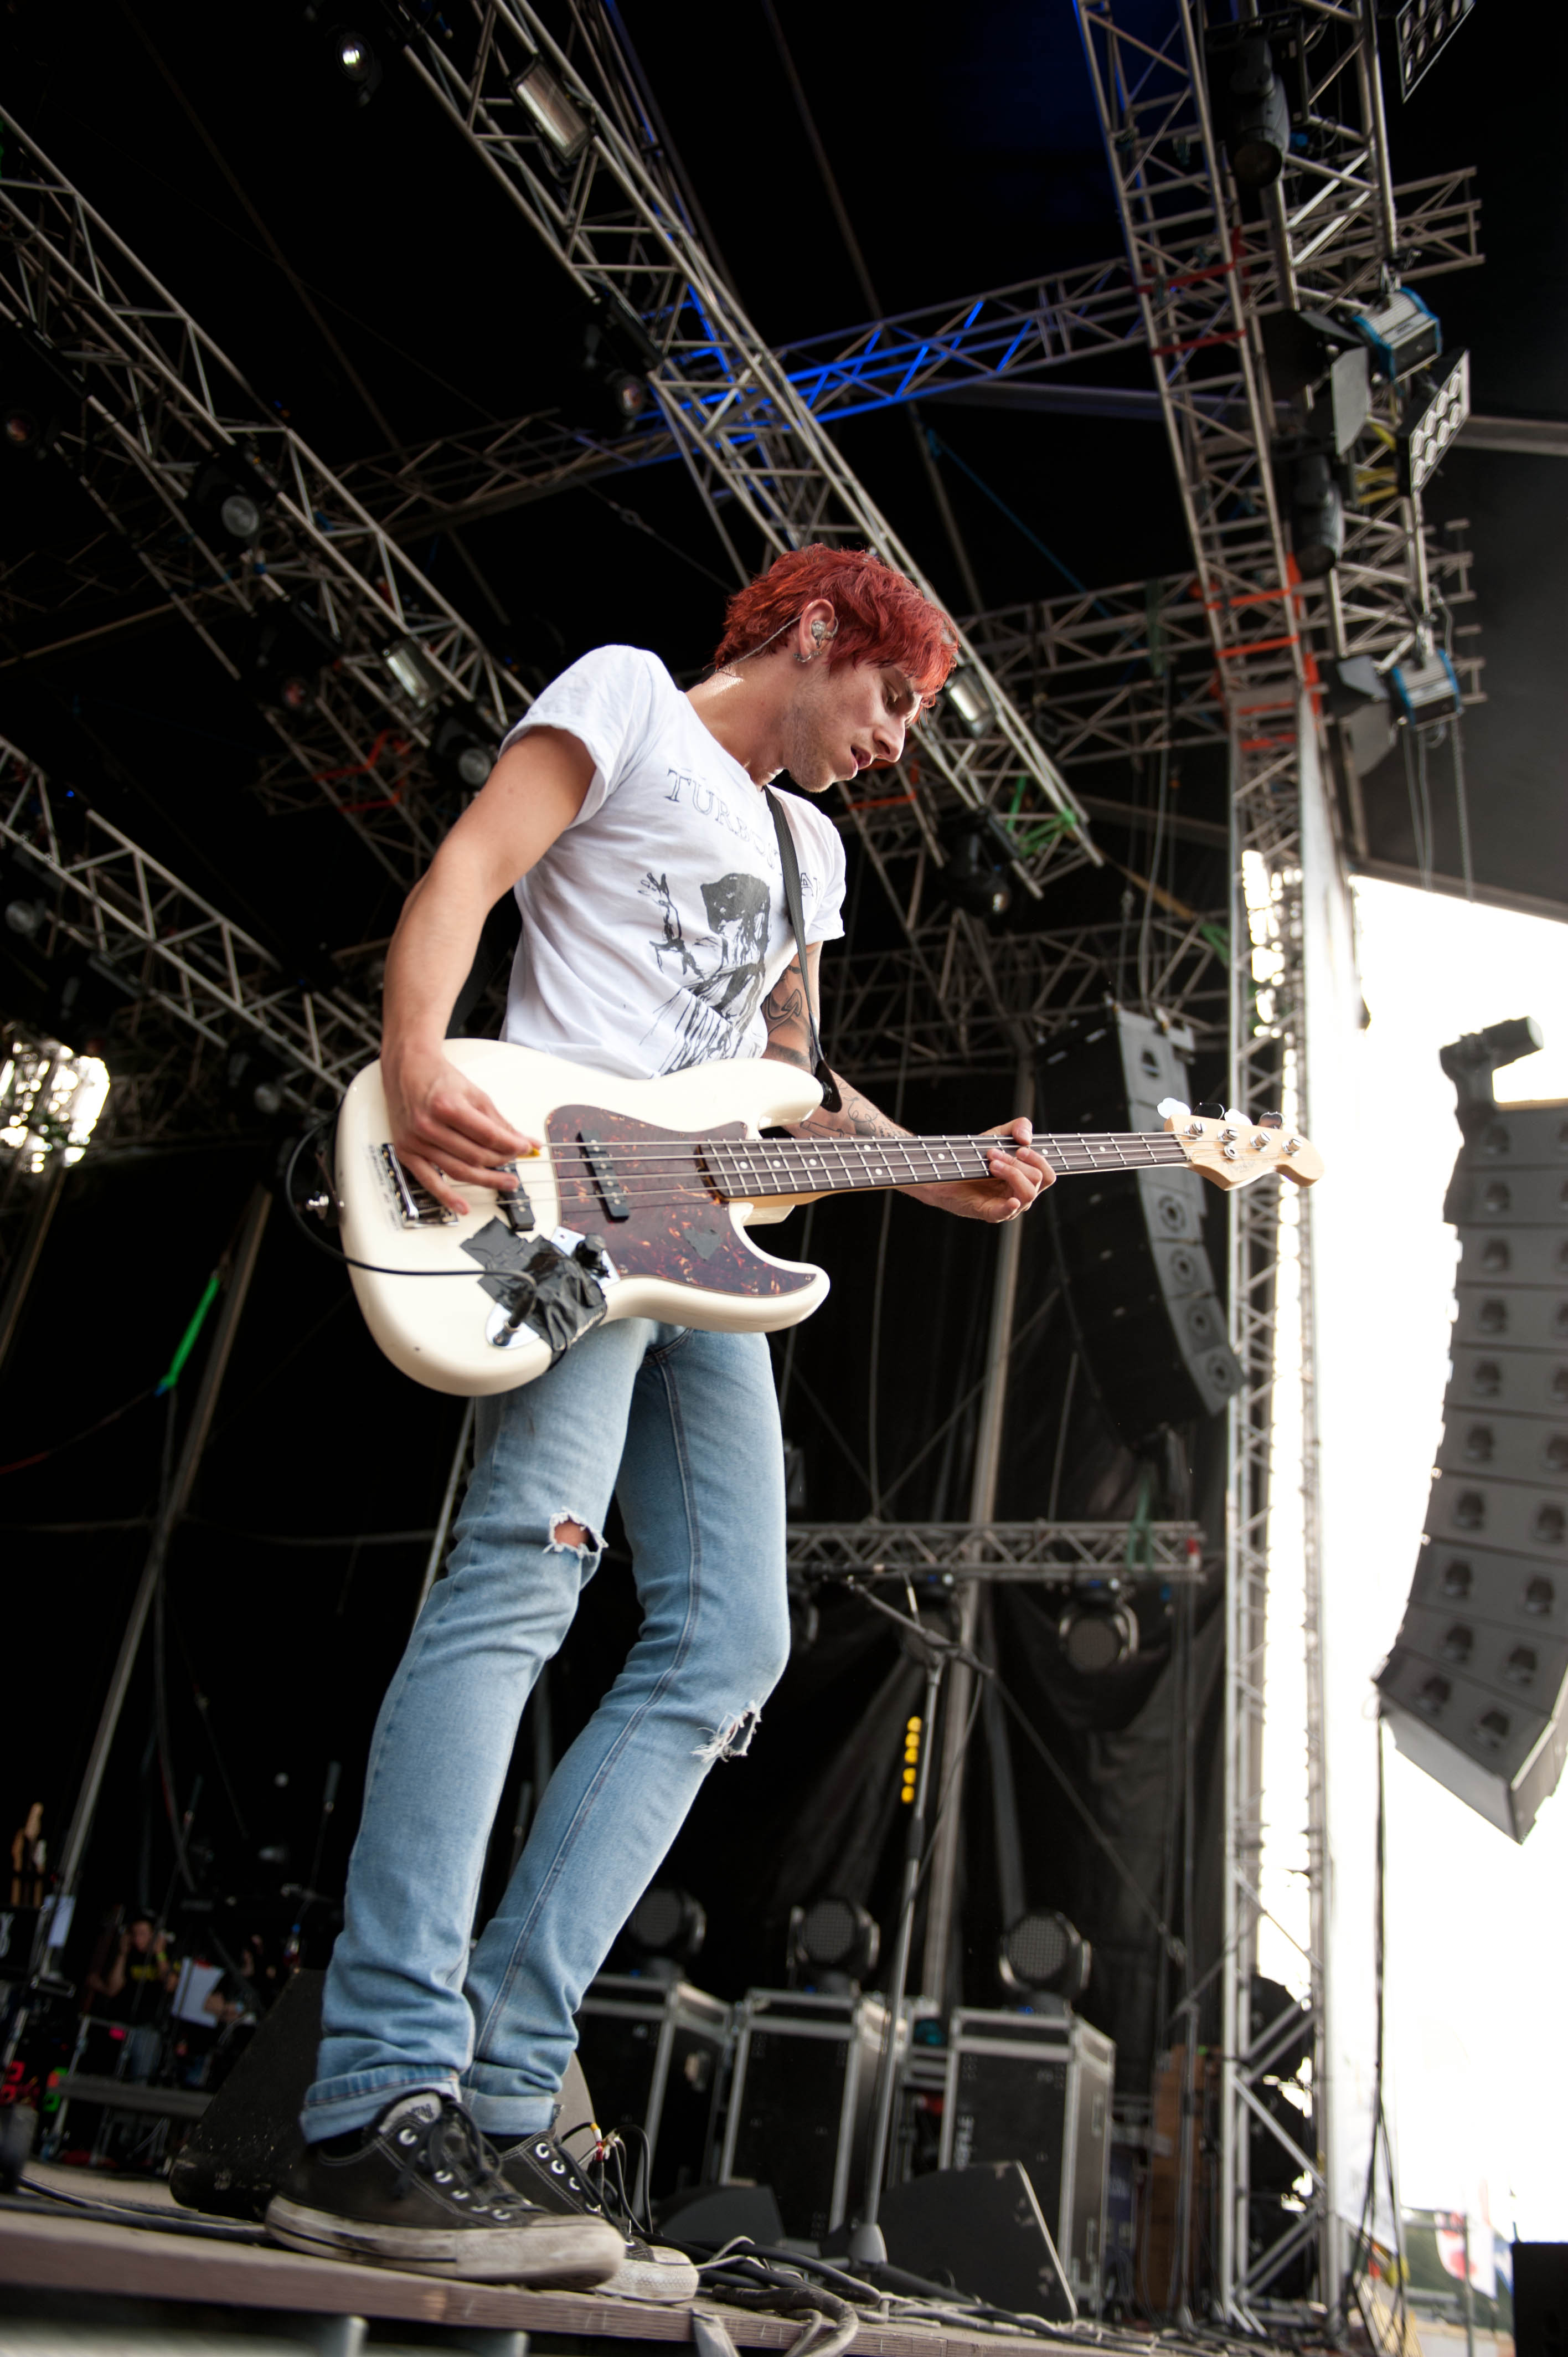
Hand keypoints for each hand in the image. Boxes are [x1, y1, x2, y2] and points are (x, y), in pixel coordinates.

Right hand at [383, 1041, 538, 1216]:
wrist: (407, 1070)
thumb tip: (525, 1141)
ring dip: (486, 1179)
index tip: (524, 1148)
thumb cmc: (439, 1079)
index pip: (488, 1135)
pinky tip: (463, 1205)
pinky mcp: (407, 1152)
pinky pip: (429, 1181)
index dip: (511, 1144)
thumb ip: (499, 1121)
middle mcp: (428, 1125)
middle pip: (474, 1155)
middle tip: (515, 1162)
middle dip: (501, 1161)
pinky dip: (447, 1196)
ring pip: (457, 1170)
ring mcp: (416, 1141)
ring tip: (506, 1182)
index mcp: (447, 1106)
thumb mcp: (474, 1094)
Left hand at [906, 1116, 1052, 1223]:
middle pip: (1038, 1180)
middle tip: (994, 1153)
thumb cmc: (974, 1157)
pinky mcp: (990, 1213)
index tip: (1020, 1148)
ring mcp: (1007, 1205)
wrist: (945, 1169)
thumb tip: (1027, 1138)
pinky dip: (1011, 1206)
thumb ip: (1018, 1128)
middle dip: (1017, 1162)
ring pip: (1027, 1194)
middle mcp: (1020, 1193)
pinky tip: (1010, 1200)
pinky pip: (1007, 1213)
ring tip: (991, 1164)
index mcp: (1026, 1178)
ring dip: (1011, 1173)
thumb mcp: (997, 1136)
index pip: (1048, 1174)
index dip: (1039, 1159)